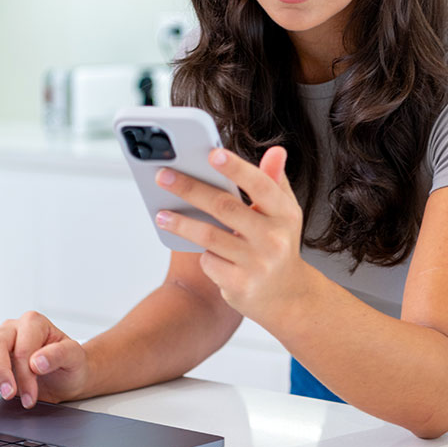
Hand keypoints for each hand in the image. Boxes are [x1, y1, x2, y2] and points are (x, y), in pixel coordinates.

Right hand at [0, 311, 88, 407]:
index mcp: (34, 323)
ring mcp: (1, 340)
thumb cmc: (71, 364)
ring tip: (8, 394)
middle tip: (11, 395)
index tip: (30, 396)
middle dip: (4, 374)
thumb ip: (59, 355)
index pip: (21, 349)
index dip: (24, 375)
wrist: (67, 377)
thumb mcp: (74, 358)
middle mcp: (14, 328)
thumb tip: (36, 362)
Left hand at [154, 146, 311, 322]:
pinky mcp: (241, 285)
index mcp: (285, 214)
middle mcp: (274, 238)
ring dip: (181, 224)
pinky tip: (197, 249)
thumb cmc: (278, 243)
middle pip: (225, 207)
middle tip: (163, 176)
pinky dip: (202, 254)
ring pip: (209, 237)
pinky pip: (209, 262)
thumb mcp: (283, 213)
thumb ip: (274, 181)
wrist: (286, 295)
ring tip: (161, 214)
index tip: (212, 154)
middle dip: (190, 189)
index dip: (236, 168)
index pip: (261, 185)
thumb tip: (276, 151)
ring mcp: (257, 263)